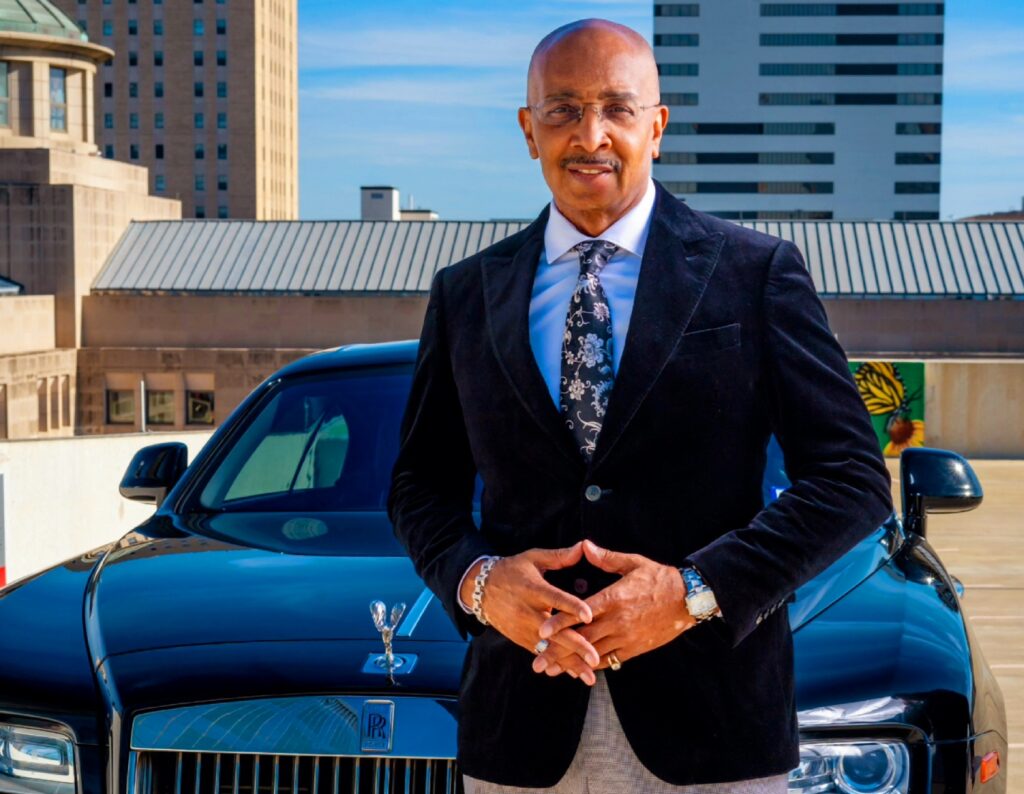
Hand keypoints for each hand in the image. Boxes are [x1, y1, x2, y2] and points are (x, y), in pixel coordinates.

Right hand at [462, 541, 601, 681]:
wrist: (480, 590)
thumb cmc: (512, 570)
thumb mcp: (533, 558)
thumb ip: (559, 556)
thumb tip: (583, 547)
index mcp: (534, 589)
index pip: (556, 599)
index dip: (572, 607)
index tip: (589, 616)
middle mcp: (529, 612)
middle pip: (555, 632)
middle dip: (576, 647)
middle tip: (595, 658)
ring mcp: (524, 629)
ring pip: (550, 649)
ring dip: (569, 663)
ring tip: (589, 677)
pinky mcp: (521, 639)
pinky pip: (541, 653)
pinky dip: (557, 664)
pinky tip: (574, 673)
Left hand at [532, 539, 695, 678]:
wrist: (688, 599)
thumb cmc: (658, 578)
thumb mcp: (633, 562)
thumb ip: (606, 557)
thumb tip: (584, 546)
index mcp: (614, 598)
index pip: (582, 613)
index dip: (560, 622)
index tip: (542, 631)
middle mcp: (618, 621)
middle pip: (583, 639)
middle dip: (558, 650)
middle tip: (537, 660)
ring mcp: (626, 637)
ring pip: (593, 654)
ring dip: (570, 662)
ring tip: (550, 669)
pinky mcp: (634, 649)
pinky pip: (610, 660)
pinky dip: (592, 665)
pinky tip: (576, 669)